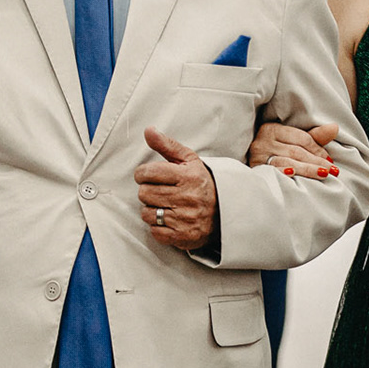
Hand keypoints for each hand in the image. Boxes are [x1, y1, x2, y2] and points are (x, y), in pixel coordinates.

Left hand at [136, 127, 218, 248]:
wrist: (225, 212)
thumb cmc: (202, 183)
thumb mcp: (189, 160)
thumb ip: (167, 145)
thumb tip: (148, 130)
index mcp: (187, 176)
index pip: (148, 172)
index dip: (143, 174)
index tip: (150, 176)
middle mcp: (187, 197)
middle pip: (144, 193)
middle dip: (148, 191)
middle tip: (160, 191)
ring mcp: (185, 219)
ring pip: (147, 213)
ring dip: (152, 210)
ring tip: (165, 205)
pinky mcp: (182, 237)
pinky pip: (155, 232)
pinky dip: (159, 227)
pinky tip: (169, 220)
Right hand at [247, 121, 338, 178]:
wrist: (247, 168)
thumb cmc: (274, 152)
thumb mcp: (292, 141)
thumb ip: (314, 137)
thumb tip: (335, 127)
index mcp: (273, 129)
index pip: (301, 138)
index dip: (318, 149)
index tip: (330, 160)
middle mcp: (263, 141)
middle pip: (296, 151)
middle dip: (317, 161)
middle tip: (333, 171)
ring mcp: (258, 155)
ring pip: (288, 161)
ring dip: (307, 169)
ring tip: (323, 174)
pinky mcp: (255, 169)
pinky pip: (272, 170)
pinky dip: (283, 171)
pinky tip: (293, 173)